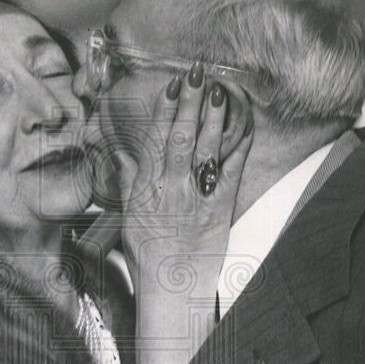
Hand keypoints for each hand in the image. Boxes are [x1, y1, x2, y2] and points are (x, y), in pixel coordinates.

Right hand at [116, 63, 252, 359]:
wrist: (171, 290)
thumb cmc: (148, 256)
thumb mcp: (129, 217)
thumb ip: (128, 182)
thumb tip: (120, 154)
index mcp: (146, 188)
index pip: (153, 140)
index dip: (164, 110)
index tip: (172, 86)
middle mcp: (170, 188)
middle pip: (180, 137)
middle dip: (190, 103)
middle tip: (198, 73)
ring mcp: (195, 198)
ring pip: (205, 149)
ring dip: (214, 117)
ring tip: (221, 89)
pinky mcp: (219, 209)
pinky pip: (230, 172)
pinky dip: (238, 147)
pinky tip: (244, 125)